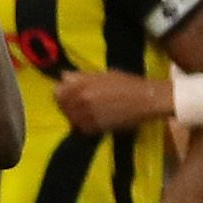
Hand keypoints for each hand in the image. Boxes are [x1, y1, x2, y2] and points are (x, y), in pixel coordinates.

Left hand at [53, 70, 173, 133]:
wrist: (145, 99)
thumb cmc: (126, 83)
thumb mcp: (102, 74)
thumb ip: (81, 77)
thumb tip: (63, 76)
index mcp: (82, 84)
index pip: (57, 90)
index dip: (62, 92)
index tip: (68, 94)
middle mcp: (81, 99)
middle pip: (62, 105)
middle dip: (68, 105)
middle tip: (78, 105)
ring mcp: (87, 114)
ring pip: (70, 118)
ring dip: (75, 116)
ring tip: (86, 114)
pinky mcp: (96, 127)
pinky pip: (81, 128)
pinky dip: (84, 126)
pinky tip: (93, 121)